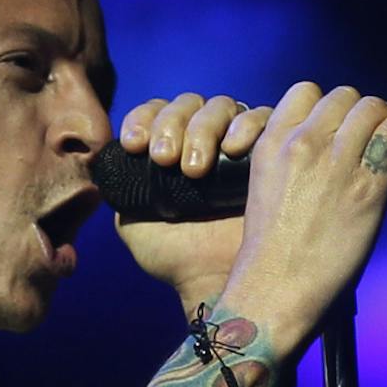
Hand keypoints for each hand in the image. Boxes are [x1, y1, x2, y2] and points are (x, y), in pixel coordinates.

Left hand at [112, 92, 273, 312]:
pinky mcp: (273, 148)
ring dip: (202, 129)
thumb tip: (112, 167)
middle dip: (171, 125)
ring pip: (221, 106)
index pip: (156, 112)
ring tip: (195, 169)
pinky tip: (232, 149)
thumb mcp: (134, 222)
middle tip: (164, 159)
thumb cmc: (178, 257)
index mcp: (173, 146)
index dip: (144, 119)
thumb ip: (123, 192)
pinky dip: (246, 125)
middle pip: (188, 104)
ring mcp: (240, 140)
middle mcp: (207, 137)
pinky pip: (263, 117)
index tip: (134, 145)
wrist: (217, 281)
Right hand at [221, 82, 386, 353]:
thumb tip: (329, 149)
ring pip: (371, 107)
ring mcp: (337, 162)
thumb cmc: (271, 253)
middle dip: (361, 107)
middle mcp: (304, 144)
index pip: (305, 92)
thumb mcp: (265, 190)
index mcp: (272, 144)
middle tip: (375, 123)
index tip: (341, 117)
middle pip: (343, 96)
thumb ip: (290, 161)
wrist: (275, 289)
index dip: (328, 102)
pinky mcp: (368, 185)